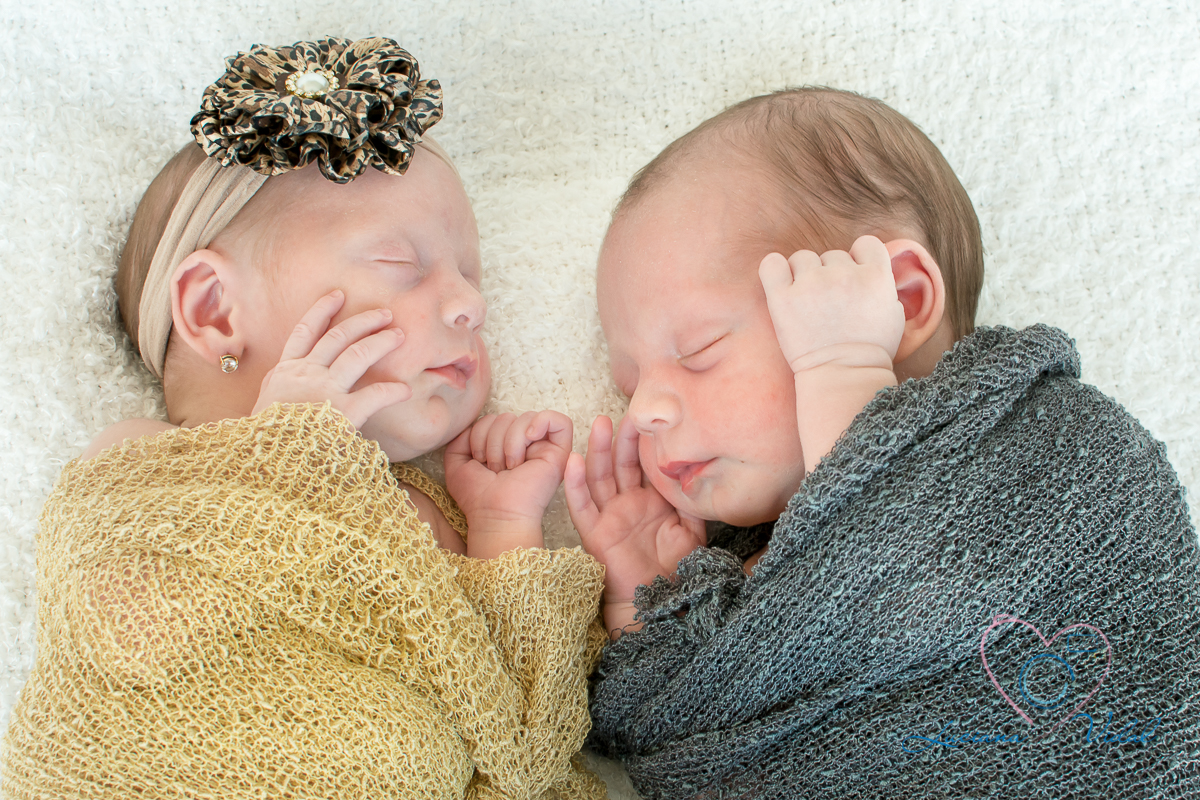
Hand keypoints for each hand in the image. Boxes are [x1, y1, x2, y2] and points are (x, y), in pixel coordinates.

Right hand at [252, 290, 409, 427]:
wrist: (265, 460)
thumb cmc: (265, 440)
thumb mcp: (264, 410)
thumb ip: (280, 396)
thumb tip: (289, 396)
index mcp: (284, 372)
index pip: (303, 332)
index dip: (322, 311)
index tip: (337, 295)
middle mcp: (305, 374)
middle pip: (338, 337)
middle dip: (363, 321)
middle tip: (384, 313)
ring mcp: (324, 390)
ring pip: (357, 353)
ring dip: (380, 342)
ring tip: (398, 336)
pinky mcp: (343, 411)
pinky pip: (375, 394)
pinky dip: (392, 390)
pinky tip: (405, 390)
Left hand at [444, 410, 572, 558]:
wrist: (496, 515)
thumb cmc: (478, 496)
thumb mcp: (458, 460)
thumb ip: (461, 436)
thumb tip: (481, 421)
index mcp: (504, 445)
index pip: (493, 418)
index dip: (480, 433)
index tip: (480, 460)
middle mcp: (525, 445)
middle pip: (508, 416)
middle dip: (494, 440)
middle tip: (497, 469)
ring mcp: (543, 448)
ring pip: (527, 417)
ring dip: (510, 441)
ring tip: (511, 466)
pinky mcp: (560, 453)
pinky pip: (558, 421)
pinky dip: (541, 423)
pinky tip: (529, 439)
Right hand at [565, 415, 705, 605]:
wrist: (660, 601)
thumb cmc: (676, 568)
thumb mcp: (693, 530)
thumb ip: (692, 502)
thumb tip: (698, 473)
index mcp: (649, 501)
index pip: (644, 465)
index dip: (644, 443)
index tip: (651, 418)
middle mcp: (627, 504)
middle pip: (621, 464)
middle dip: (622, 439)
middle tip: (628, 414)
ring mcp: (609, 516)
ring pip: (600, 477)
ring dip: (597, 451)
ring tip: (599, 425)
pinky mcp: (595, 533)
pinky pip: (582, 506)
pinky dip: (575, 484)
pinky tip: (572, 461)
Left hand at [758, 235, 905, 373]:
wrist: (842, 377)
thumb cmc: (870, 350)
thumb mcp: (894, 313)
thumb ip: (884, 285)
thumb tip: (875, 270)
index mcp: (876, 276)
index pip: (866, 244)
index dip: (859, 258)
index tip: (853, 278)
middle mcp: (844, 274)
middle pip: (832, 255)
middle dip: (830, 275)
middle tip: (829, 304)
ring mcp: (812, 285)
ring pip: (803, 258)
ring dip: (803, 275)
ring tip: (808, 304)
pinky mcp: (783, 298)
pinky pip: (771, 264)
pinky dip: (774, 270)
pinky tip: (781, 285)